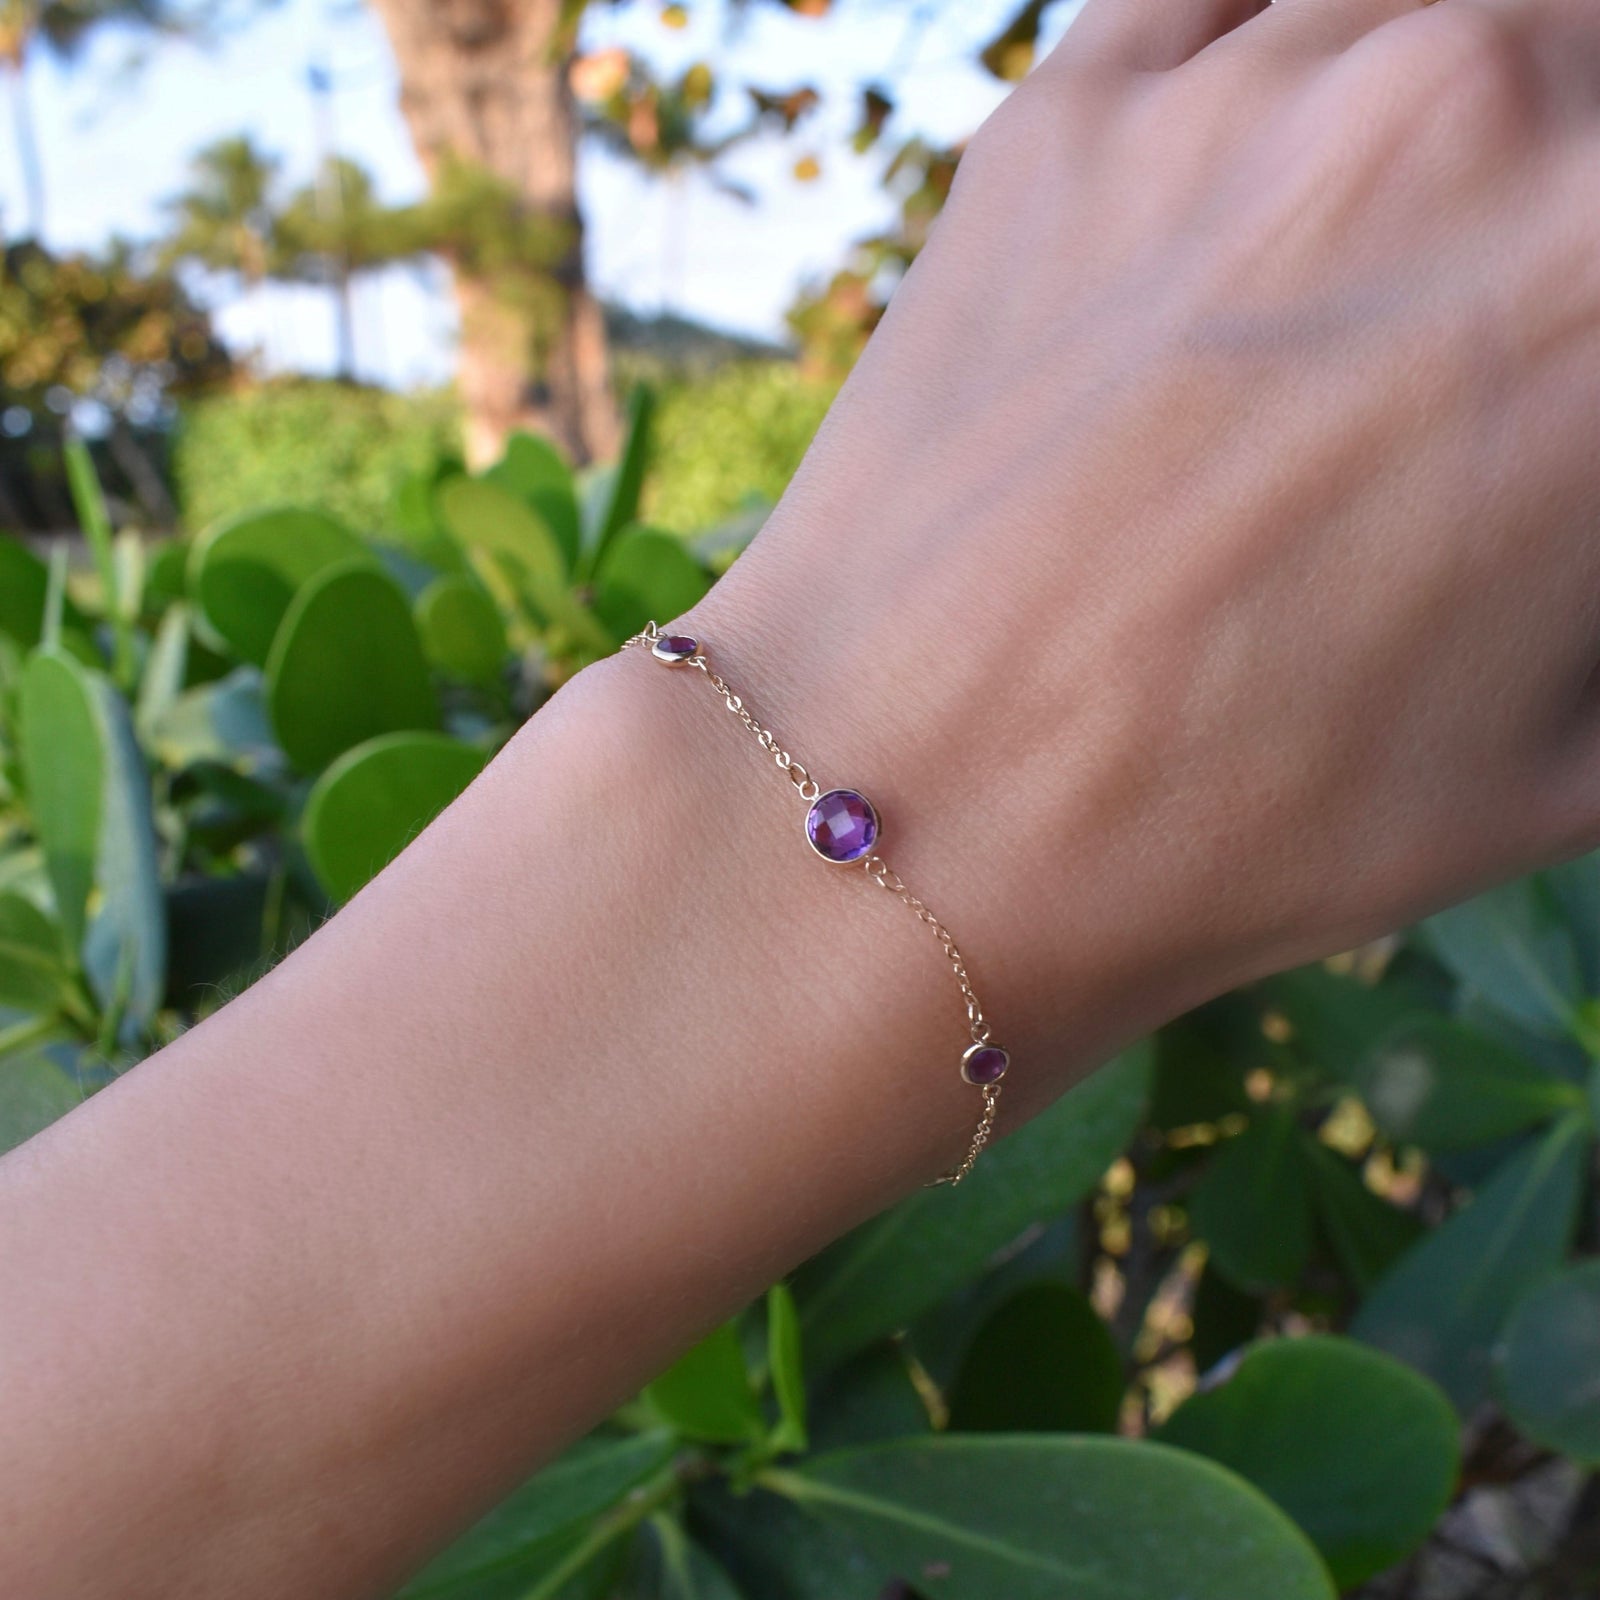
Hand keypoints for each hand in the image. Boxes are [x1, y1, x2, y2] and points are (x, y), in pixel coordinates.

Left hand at [685, 0, 1599, 1091]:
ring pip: (1424, 11)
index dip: (1593, 323)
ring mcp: (1251, 92)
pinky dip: (1276, 51)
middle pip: (1576, 61)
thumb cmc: (1236, 828)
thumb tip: (1579, 475)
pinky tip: (1265, 166)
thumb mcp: (1560, 761)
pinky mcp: (1070, 116)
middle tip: (1476, 320)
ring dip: (1437, 113)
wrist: (916, 807)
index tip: (1555, 379)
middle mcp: (1473, 119)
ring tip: (1375, 261)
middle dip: (1555, 187)